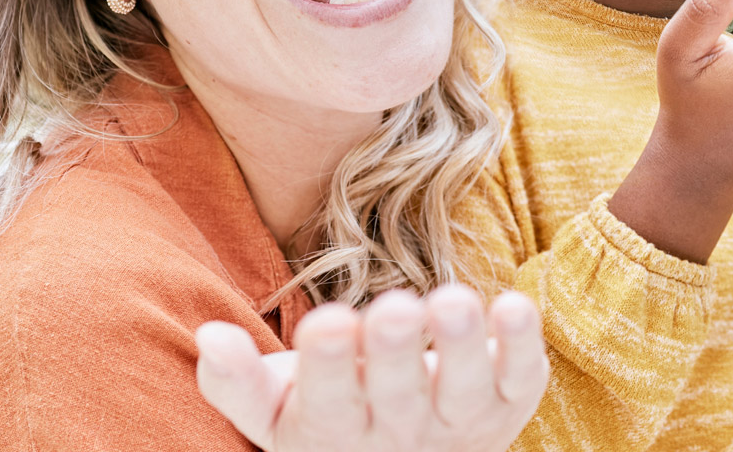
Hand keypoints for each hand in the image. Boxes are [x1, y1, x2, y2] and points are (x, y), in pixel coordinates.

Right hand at [195, 286, 547, 451]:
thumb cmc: (331, 410)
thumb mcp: (275, 408)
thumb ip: (237, 381)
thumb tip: (210, 336)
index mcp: (333, 428)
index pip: (328, 402)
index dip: (330, 365)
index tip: (328, 322)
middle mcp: (400, 431)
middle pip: (399, 394)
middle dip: (397, 350)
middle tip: (396, 307)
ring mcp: (459, 419)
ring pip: (465, 390)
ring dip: (464, 346)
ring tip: (453, 300)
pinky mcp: (508, 401)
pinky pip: (521, 378)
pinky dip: (522, 346)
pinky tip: (515, 305)